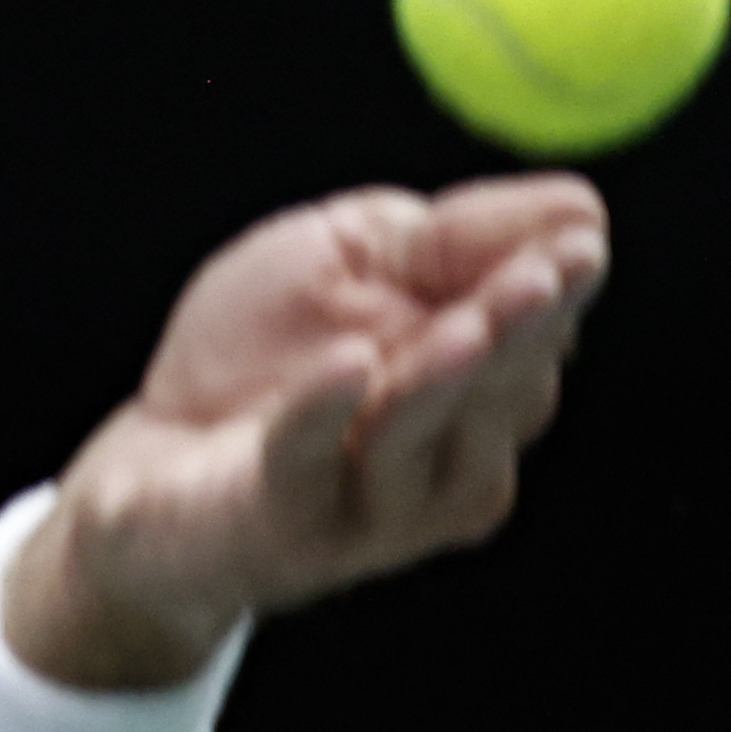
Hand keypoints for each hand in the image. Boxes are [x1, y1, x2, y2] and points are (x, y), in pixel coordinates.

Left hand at [4, 174, 608, 688]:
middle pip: (503, 395)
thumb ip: (448, 236)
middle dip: (522, 333)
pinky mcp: (285, 526)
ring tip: (468, 327)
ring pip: (422, 439)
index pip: (538, 336)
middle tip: (545, 277)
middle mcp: (449, 457)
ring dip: (444, 380)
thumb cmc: (255, 356)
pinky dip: (325, 413)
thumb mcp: (346, 258)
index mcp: (477, 386)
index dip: (558, 291)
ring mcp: (375, 506)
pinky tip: (349, 367)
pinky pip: (308, 464)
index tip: (579, 243)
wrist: (148, 472)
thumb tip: (582, 206)